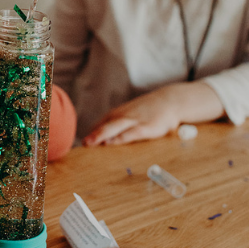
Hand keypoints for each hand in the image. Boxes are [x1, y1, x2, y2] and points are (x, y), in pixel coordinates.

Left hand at [83, 81, 224, 145]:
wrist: (170, 101)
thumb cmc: (147, 111)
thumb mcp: (129, 117)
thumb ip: (116, 128)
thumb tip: (102, 142)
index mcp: (117, 115)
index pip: (99, 125)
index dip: (89, 135)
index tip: (78, 146)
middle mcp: (122, 116)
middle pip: (104, 126)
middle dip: (92, 135)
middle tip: (82, 145)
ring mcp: (134, 120)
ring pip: (114, 128)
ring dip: (101, 135)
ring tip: (90, 143)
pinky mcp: (146, 126)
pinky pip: (131, 133)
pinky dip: (120, 137)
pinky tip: (112, 142)